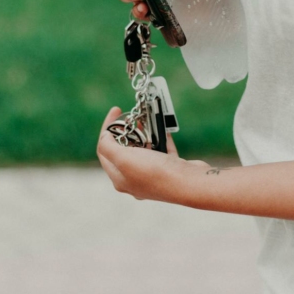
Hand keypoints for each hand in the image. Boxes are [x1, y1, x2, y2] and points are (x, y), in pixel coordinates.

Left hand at [97, 107, 211, 202]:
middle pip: (124, 150)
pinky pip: (162, 150)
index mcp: (120, 179)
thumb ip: (108, 147)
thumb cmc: (155, 173)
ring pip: (144, 149)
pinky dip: (161, 137)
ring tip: (146, 119)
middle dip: (127, 131)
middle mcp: (135, 179)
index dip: (107, 129)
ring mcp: (153, 175)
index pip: (105, 151)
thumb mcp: (123, 158)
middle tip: (131, 116)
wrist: (190, 183)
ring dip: (145, 133)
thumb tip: (104, 137)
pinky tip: (162, 127)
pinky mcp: (170, 169)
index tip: (116, 111)